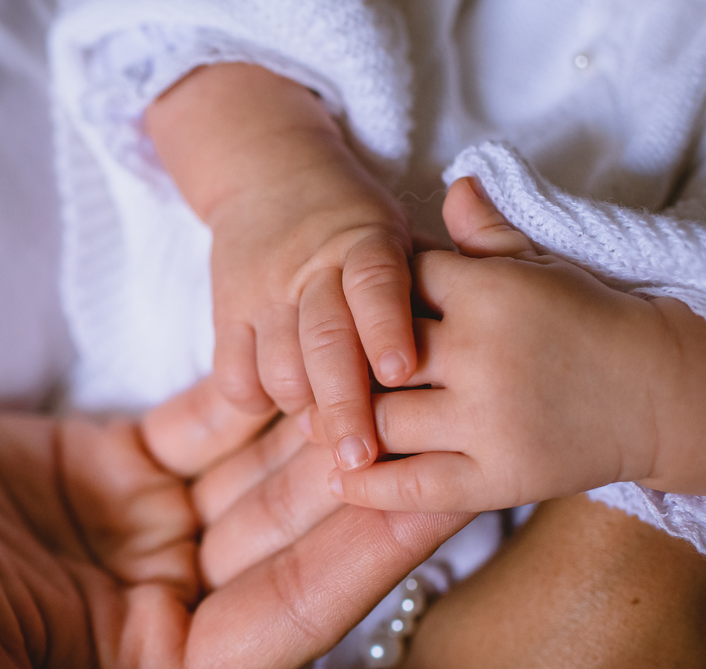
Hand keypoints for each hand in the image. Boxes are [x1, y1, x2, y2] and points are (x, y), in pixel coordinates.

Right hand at [0, 377, 469, 668]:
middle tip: (438, 393)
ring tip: (387, 347)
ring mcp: (146, 533)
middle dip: (360, 467)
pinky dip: (252, 381)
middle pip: (288, 532)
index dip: (364, 554)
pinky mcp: (118, 467)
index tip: (435, 487)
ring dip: (318, 413)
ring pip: (258, 470)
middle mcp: (165, 609)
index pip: (288, 614)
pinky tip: (301, 334)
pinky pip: (205, 420)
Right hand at [147, 64, 415, 473]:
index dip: (387, 328)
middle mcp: (310, 265)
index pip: (376, 284)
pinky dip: (257, 401)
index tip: (402, 374)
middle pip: (324, 340)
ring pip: (278, 368)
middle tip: (360, 458)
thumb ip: (443, 275)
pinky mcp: (225, 312)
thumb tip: (479, 347)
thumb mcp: (404, 231)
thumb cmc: (356, 224)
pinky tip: (282, 404)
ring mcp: (262, 291)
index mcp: (365, 240)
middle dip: (343, 404)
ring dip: (304, 409)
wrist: (269, 174)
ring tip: (330, 432)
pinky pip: (234, 377)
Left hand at [332, 177, 705, 511]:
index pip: (394, 286)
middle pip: (374, 356)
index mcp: (489, 293)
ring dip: (343, 425)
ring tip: (318, 425)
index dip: (369, 300)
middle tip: (318, 374)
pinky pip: (415, 488)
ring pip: (383, 421)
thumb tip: (452, 185)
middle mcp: (482, 354)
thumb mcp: (541, 265)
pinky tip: (338, 476)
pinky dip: (368, 486)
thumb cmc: (588, 320)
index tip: (353, 313)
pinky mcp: (499, 477)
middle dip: (343, 365)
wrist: (664, 393)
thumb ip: (487, 233)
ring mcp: (489, 420)